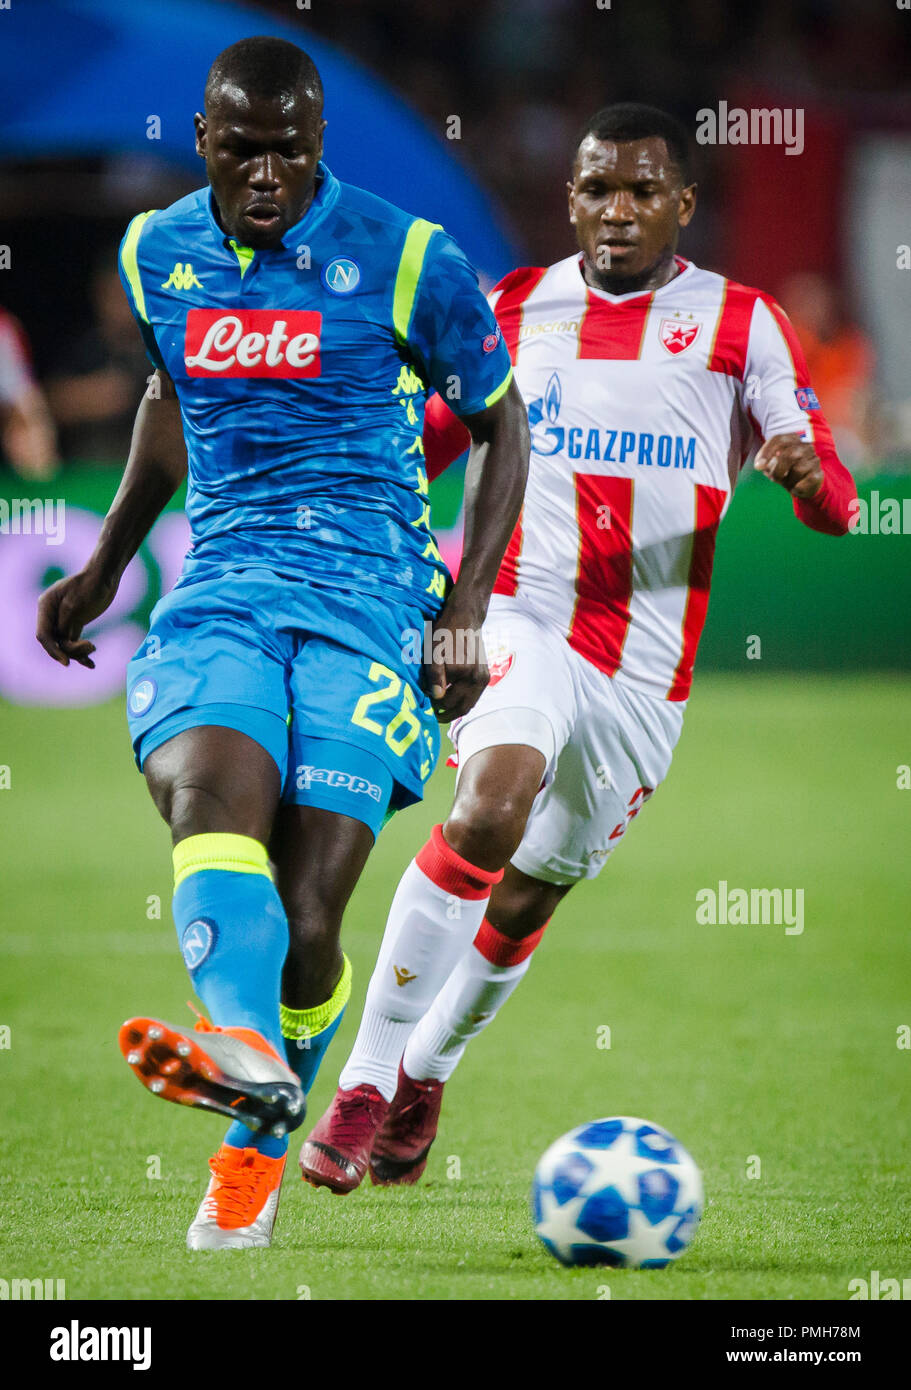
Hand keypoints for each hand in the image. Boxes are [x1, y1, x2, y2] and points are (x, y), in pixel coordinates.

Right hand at [36, 566, 117, 667]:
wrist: (105, 576)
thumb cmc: (91, 584)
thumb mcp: (76, 602)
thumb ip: (66, 621)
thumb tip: (60, 639)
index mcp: (46, 605)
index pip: (44, 634)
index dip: (53, 650)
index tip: (66, 662)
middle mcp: (51, 614)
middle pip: (53, 642)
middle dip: (69, 650)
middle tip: (89, 648)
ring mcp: (62, 620)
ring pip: (64, 645)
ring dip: (78, 652)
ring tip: (93, 647)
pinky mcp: (74, 624)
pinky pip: (73, 643)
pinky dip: (82, 654)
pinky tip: (91, 665)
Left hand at [423, 591, 488, 722]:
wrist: (466, 617)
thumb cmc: (445, 632)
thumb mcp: (433, 652)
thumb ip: (434, 676)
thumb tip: (437, 697)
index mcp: (464, 673)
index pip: (448, 701)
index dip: (435, 705)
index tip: (425, 704)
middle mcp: (478, 679)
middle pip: (462, 708)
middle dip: (447, 713)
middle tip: (434, 714)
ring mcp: (484, 678)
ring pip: (470, 704)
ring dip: (456, 709)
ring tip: (441, 708)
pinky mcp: (486, 676)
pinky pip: (474, 696)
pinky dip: (463, 701)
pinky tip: (452, 697)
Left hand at [754, 433, 822, 498]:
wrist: (803, 485)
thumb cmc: (784, 471)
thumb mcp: (771, 464)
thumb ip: (764, 462)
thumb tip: (759, 465)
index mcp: (793, 439)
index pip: (778, 439)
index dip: (766, 452)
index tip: (758, 466)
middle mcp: (806, 446)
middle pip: (788, 455)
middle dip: (777, 470)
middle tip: (773, 478)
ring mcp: (814, 459)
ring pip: (797, 470)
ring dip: (787, 481)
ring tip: (787, 482)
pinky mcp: (818, 474)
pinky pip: (804, 482)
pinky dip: (796, 488)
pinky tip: (796, 487)